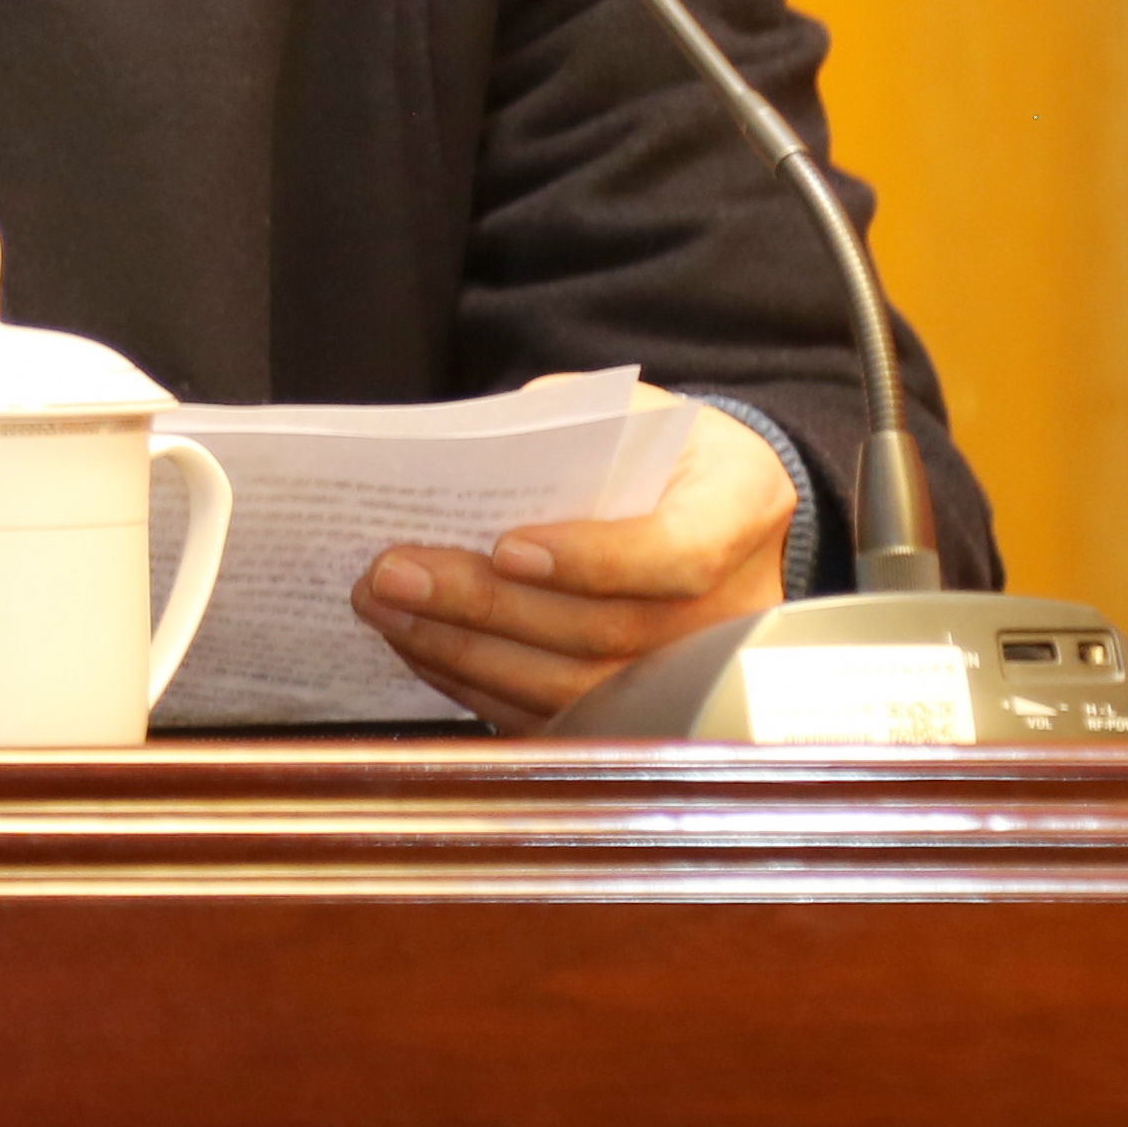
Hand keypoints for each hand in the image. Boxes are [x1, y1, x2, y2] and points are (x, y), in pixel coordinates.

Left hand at [351, 399, 798, 734]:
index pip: (678, 555)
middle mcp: (729, 609)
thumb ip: (563, 430)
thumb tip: (462, 471)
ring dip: (464, 652)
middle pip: (604, 630)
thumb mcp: (631, 410)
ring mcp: (692, 675)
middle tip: (393, 574)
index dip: (594, 560)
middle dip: (484, 606)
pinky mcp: (643, 712)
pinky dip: (477, 686)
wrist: (715, 505)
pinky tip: (420, 646)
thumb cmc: (662, 451)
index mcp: (741, 509)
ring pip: (572, 690)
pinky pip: (555, 717)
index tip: (508, 546)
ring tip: (386, 609)